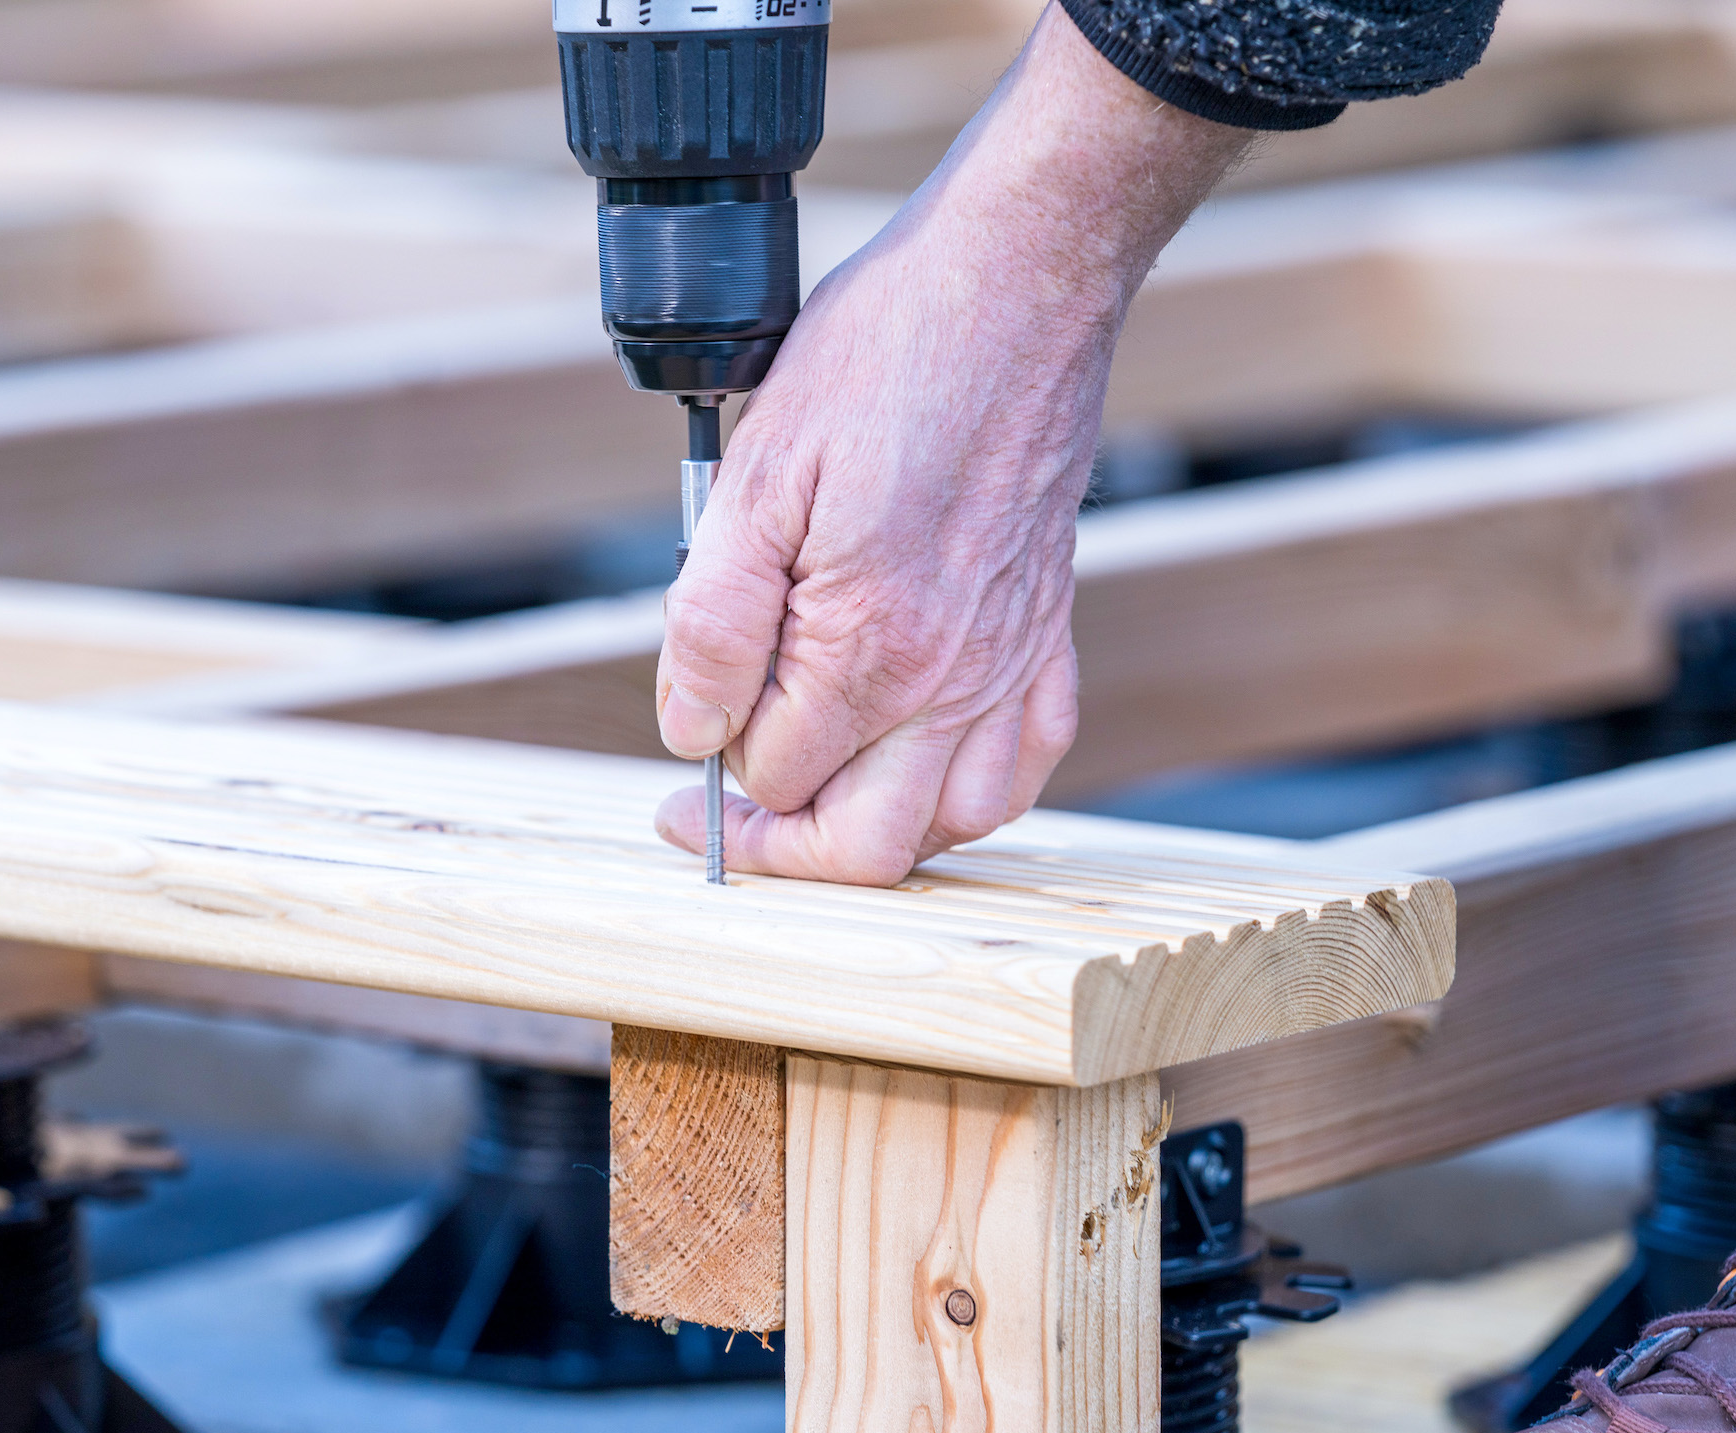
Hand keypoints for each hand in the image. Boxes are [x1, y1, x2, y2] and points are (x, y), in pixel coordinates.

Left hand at [654, 4, 1249, 884]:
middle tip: (725, 812)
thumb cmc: (882, 357)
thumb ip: (714, 622)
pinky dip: (969, 792)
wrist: (1014, 286)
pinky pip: (1025, 765)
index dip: (715, 765)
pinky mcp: (1049, 633)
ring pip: (953, 825)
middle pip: (865, 843)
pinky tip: (919, 760)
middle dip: (784, 841)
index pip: (776, 777)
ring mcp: (1011, 662)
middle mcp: (953, 676)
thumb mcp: (752, 476)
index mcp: (870, 644)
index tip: (686, 737)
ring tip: (818, 786)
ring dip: (876, 828)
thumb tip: (691, 731)